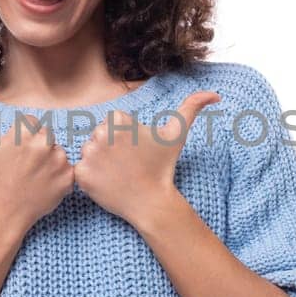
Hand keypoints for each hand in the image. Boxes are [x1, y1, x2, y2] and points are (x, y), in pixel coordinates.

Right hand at [0, 98, 74, 232]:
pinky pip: (69, 170)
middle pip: (46, 137)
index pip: (31, 124)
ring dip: (49, 161)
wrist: (3, 211)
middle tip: (22, 166)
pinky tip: (43, 184)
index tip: (13, 153)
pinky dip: (59, 177)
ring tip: (31, 175)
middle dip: (36, 148)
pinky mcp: (69, 180)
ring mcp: (59, 163)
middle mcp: (45, 144)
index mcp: (26, 131)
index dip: (22, 137)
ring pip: (58, 153)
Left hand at [72, 90, 220, 227]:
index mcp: (118, 121)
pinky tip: (108, 182)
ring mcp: (89, 156)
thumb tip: (215, 94)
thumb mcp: (177, 133)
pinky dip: (91, 177)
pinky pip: (80, 170)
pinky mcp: (81, 175)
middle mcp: (100, 135)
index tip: (136, 150)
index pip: (112, 123)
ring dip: (100, 161)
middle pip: (98, 136)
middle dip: (110, 148)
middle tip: (128, 164)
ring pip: (89, 152)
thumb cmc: (163, 166)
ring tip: (119, 172)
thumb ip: (192, 107)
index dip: (124, 137)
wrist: (151, 201)